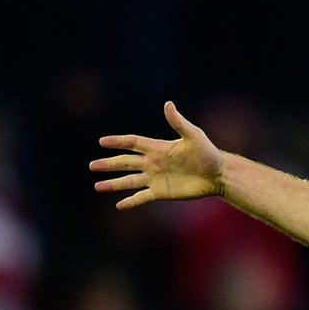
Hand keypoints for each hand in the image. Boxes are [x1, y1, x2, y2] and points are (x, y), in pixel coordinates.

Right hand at [90, 100, 224, 209]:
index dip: (117, 142)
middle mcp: (152, 163)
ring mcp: (155, 178)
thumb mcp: (193, 136)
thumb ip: (178, 122)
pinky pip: (142, 197)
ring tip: (97, 186)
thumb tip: (168, 104)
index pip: (132, 143)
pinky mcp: (161, 192)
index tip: (102, 141)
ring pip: (129, 181)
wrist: (217, 175)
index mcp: (157, 148)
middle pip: (125, 163)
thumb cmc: (207, 153)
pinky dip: (130, 201)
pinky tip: (119, 205)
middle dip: (108, 164)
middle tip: (92, 165)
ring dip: (113, 184)